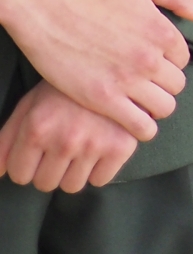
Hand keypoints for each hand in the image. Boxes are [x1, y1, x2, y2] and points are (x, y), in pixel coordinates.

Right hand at [0, 0, 192, 139]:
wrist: (47, 9)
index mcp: (163, 32)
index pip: (183, 59)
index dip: (169, 61)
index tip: (155, 62)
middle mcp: (150, 58)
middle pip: (177, 85)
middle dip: (165, 85)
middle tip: (148, 84)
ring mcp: (127, 80)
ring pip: (163, 107)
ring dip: (157, 107)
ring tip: (142, 103)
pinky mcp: (103, 99)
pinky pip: (139, 125)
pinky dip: (143, 128)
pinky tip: (135, 122)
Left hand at [0, 82, 138, 191]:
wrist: (113, 67)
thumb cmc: (65, 89)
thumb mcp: (30, 105)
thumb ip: (6, 140)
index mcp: (38, 128)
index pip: (20, 175)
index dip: (27, 164)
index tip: (39, 150)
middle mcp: (65, 139)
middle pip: (45, 184)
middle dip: (49, 169)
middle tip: (62, 147)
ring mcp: (95, 144)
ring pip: (72, 186)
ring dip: (73, 172)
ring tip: (80, 147)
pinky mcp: (121, 147)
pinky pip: (100, 180)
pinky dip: (99, 170)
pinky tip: (100, 148)